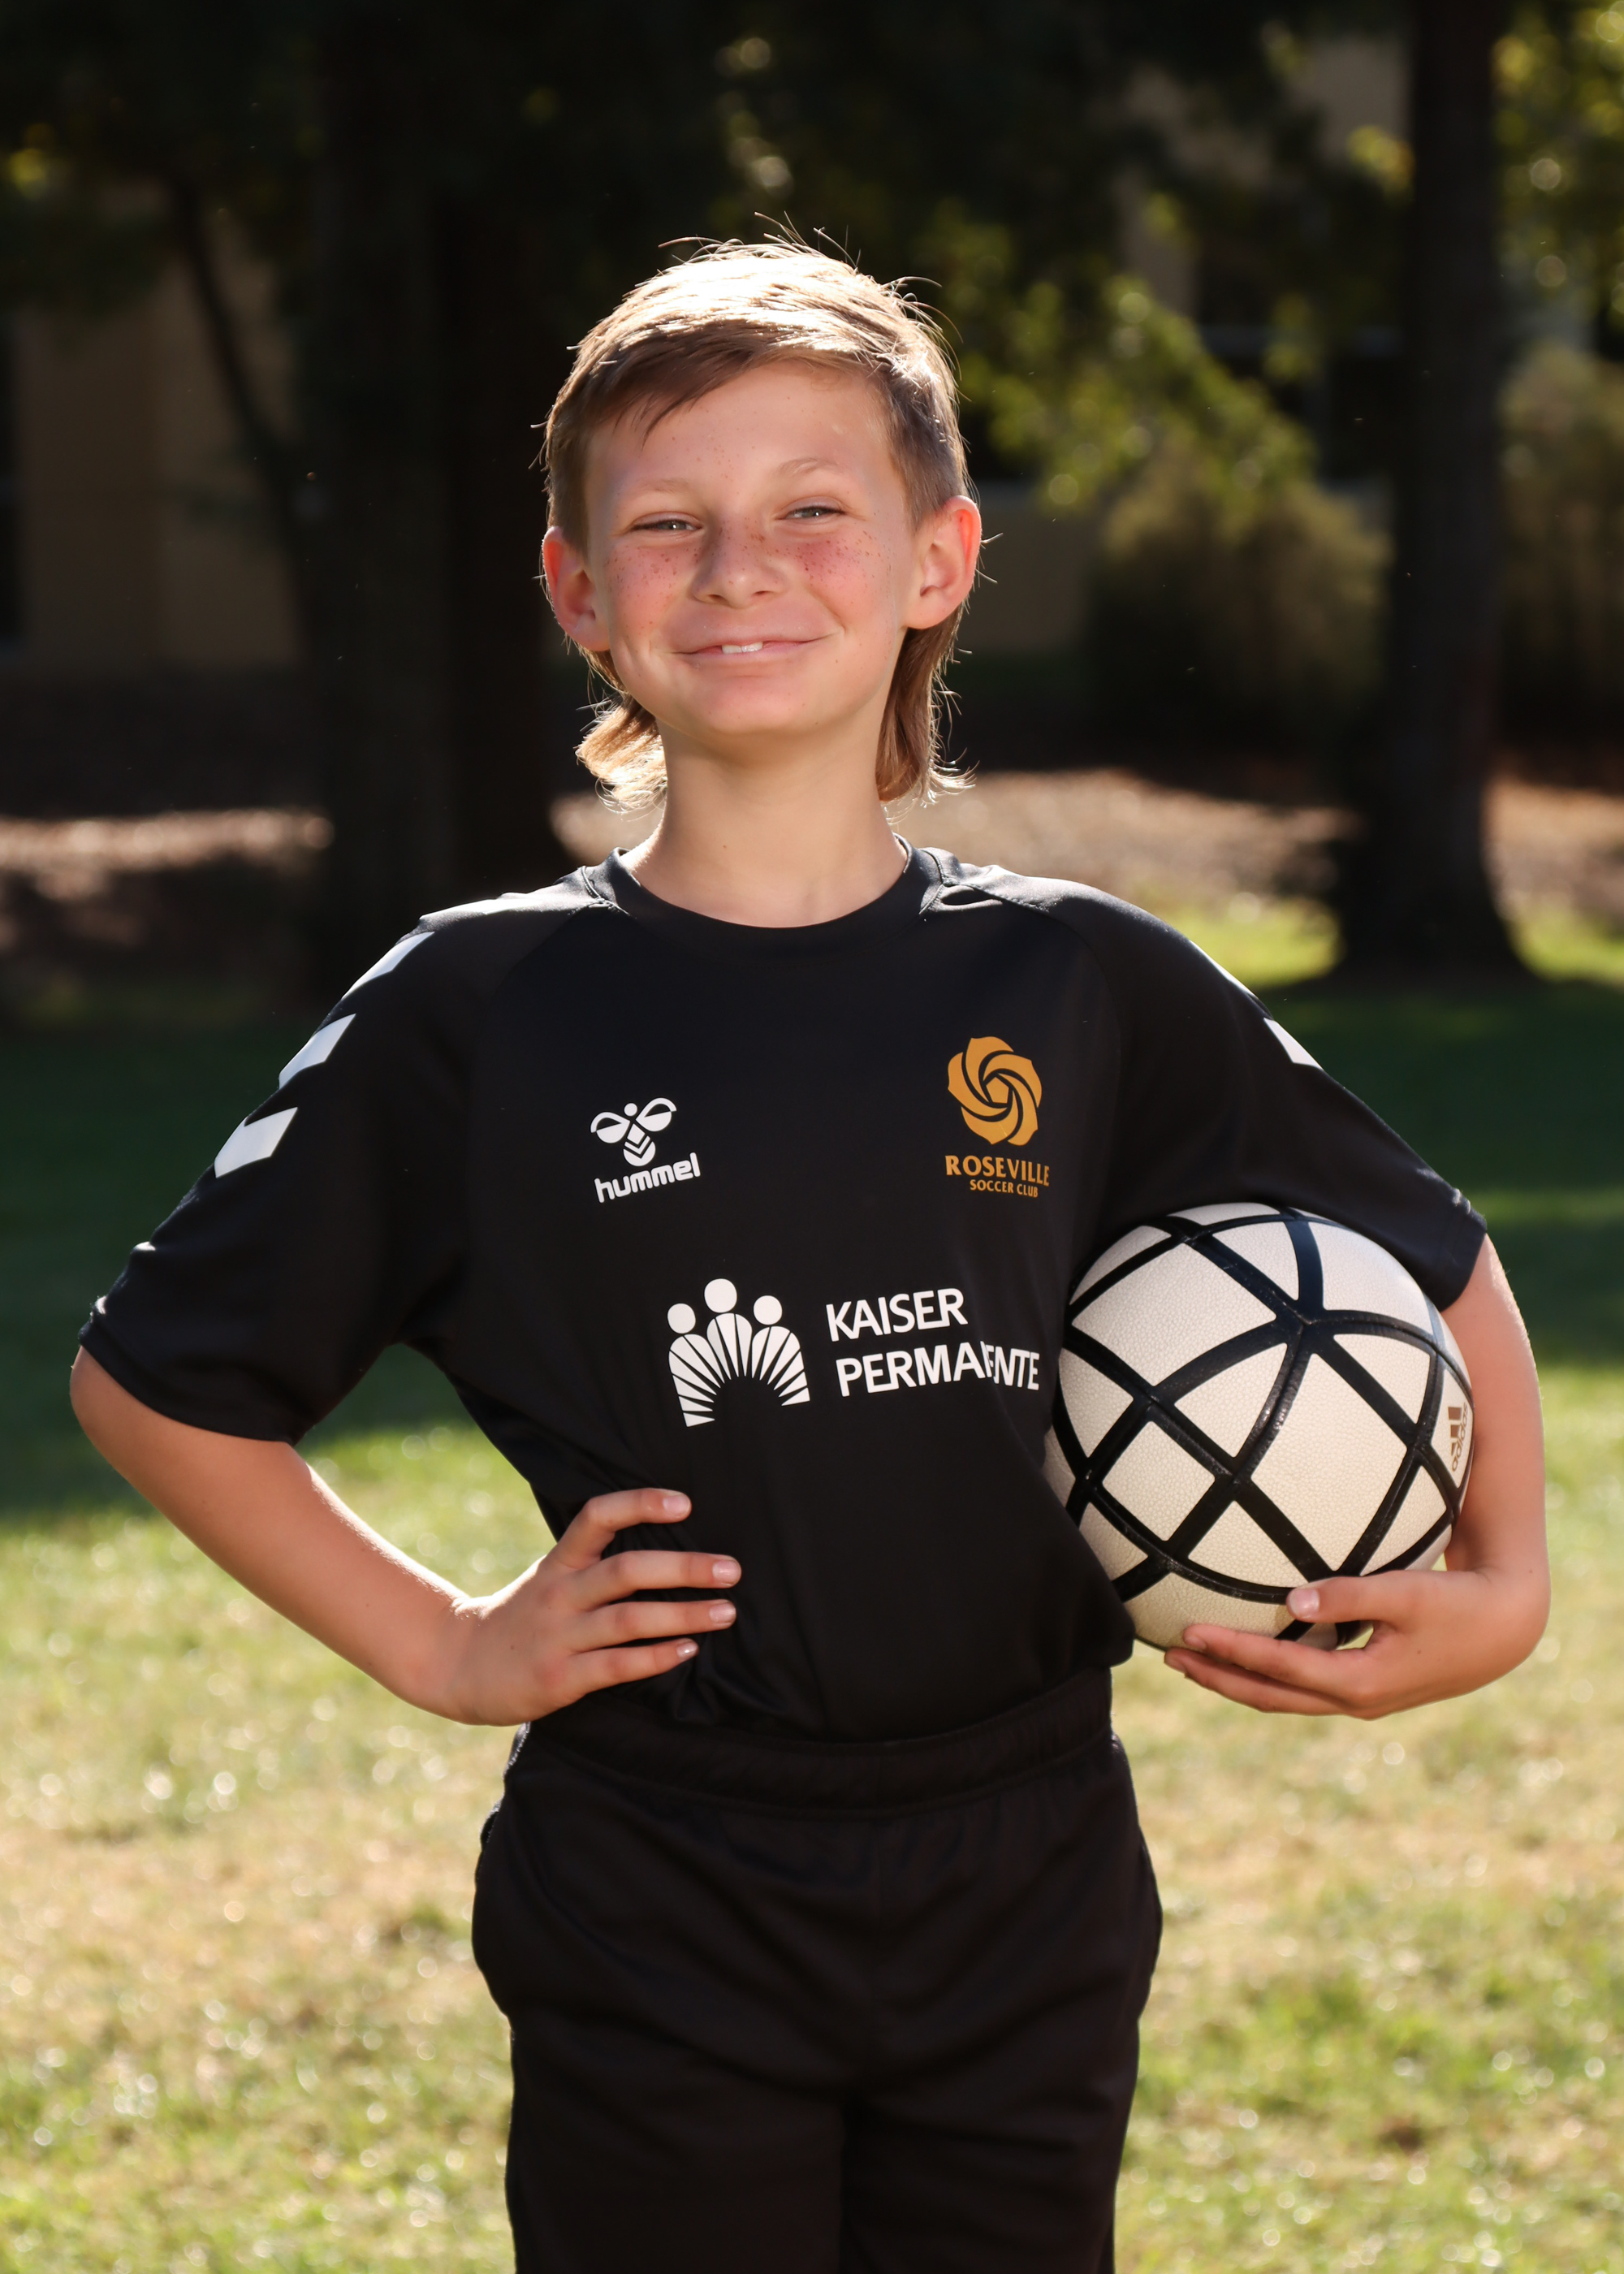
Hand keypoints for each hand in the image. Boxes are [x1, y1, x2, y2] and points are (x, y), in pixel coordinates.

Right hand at [435, 1488, 737, 1724]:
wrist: (460, 1665)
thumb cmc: (524, 1617)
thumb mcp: (550, 1577)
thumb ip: (595, 1563)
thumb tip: (668, 1547)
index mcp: (560, 1561)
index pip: (598, 1517)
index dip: (640, 1504)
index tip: (685, 1502)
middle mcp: (560, 1593)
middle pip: (626, 1570)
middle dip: (684, 1568)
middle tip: (731, 1569)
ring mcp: (559, 1635)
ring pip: (628, 1620)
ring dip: (683, 1615)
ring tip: (726, 1612)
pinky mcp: (560, 1678)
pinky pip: (616, 1665)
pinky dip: (655, 1658)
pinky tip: (687, 1651)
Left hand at [1164, 1561, 1545, 1719]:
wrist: (1503, 1632)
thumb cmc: (1457, 1606)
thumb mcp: (1407, 1594)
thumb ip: (1350, 1595)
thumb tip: (1291, 1599)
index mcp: (1360, 1682)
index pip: (1278, 1669)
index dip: (1230, 1652)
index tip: (1187, 1635)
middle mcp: (1353, 1700)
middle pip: (1268, 1697)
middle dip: (1217, 1678)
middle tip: (1169, 1659)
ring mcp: (1359, 1699)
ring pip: (1283, 1698)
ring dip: (1236, 1681)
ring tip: (1192, 1662)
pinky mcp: (1365, 1687)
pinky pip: (1302, 1688)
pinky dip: (1267, 1677)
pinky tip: (1247, 1657)